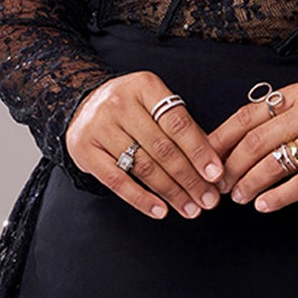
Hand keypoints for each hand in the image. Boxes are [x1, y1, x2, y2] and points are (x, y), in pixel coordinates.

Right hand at [65, 73, 227, 219]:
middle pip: (162, 148)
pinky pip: (117, 181)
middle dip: (190, 178)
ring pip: (142, 166)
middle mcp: (120, 103)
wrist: (81, 105)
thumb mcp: (155, 103)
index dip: (199, 150)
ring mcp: (100, 127)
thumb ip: (182, 127)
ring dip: (171, 192)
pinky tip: (160, 210)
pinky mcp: (85, 150)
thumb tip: (213, 163)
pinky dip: (141, 198)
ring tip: (191, 208)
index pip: (178, 122)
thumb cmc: (130, 108)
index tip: (216, 174)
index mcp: (145, 86)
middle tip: (209, 199)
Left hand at [206, 81, 297, 212]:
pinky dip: (277, 197)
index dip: (221, 140)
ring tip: (239, 198)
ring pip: (274, 163)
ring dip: (250, 184)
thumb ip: (279, 117)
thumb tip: (232, 142)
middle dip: (231, 167)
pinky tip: (264, 206)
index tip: (205, 160)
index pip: (247, 116)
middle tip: (221, 186)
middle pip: (255, 142)